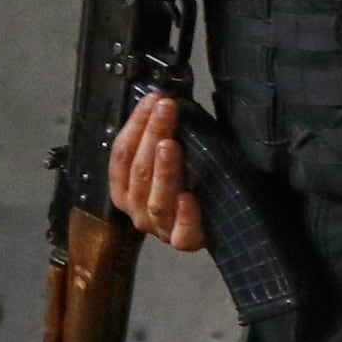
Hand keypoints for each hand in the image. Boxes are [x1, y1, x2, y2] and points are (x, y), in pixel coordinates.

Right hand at [105, 93, 204, 251]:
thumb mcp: (174, 155)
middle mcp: (138, 210)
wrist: (220, 219)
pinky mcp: (185, 241)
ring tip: (169, 145)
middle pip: (139, 172)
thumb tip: (164, 101)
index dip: (135, 125)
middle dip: (151, 134)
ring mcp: (160, 228)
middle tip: (166, 109)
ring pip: (156, 200)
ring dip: (163, 170)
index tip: (152, 100)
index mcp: (126, 189)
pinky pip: (181, 232)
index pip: (122, 155)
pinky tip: (189, 197)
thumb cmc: (193, 182)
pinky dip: (184, 214)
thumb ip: (163, 136)